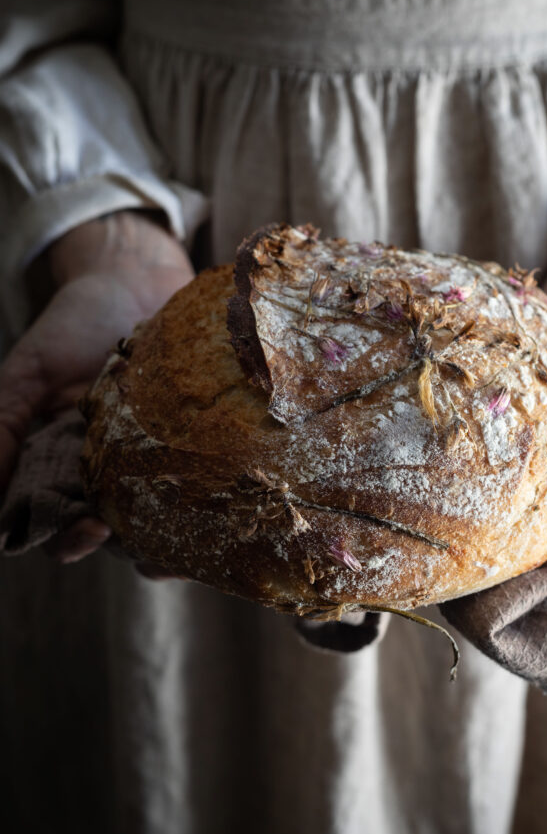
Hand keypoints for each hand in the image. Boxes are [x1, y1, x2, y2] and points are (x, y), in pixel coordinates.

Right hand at [0, 211, 194, 560]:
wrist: (133, 276)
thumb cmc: (74, 323)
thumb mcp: (29, 372)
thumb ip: (3, 427)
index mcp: (62, 466)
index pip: (58, 523)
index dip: (69, 539)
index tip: (89, 529)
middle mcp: (111, 472)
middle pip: (118, 533)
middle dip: (133, 550)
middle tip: (156, 556)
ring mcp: (160, 459)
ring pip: (166, 518)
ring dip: (180, 539)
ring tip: (201, 545)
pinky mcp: (203, 442)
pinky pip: (212, 477)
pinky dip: (220, 496)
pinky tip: (237, 505)